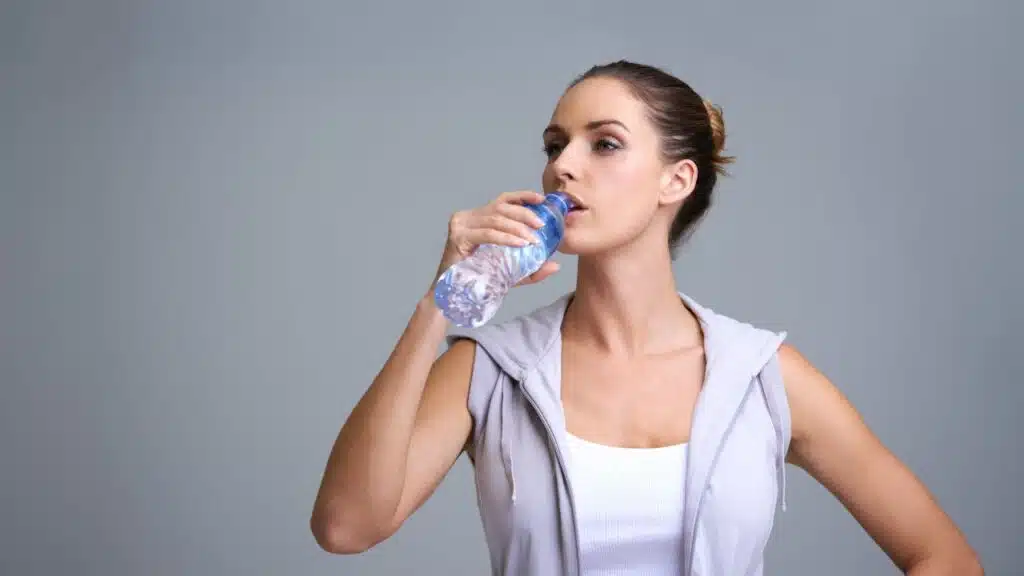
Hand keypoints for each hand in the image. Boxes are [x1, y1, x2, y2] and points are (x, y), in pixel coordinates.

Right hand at [433, 190, 560, 287]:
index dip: (522, 196)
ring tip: (533, 239)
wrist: (453, 296)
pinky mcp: (458, 237)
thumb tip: (556, 265)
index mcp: (478, 217)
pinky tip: (519, 244)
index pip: (502, 200)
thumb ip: (531, 268)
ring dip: (517, 228)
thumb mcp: (510, 272)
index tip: (541, 199)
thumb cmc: (479, 280)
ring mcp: (461, 225)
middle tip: (541, 226)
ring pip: (495, 219)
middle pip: (500, 207)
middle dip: (524, 214)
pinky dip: (505, 238)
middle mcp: (468, 216)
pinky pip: (487, 234)